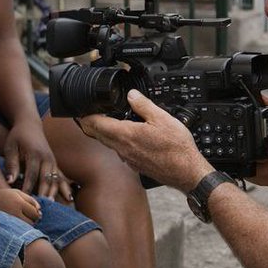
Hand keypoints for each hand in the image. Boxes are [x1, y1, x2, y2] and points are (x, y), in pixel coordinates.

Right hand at [0, 186, 41, 223]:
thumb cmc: (7, 194)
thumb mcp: (19, 193)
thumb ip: (30, 199)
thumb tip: (40, 209)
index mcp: (19, 203)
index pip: (34, 212)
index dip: (38, 213)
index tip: (38, 211)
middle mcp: (15, 212)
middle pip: (31, 221)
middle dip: (35, 219)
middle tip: (35, 216)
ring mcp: (11, 218)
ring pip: (26, 226)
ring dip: (30, 223)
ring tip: (28, 217)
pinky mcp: (8, 222)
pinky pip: (20, 226)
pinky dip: (23, 224)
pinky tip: (22, 219)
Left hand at [2, 120, 73, 199]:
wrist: (30, 124)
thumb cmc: (17, 137)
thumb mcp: (10, 147)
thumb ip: (11, 164)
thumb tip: (10, 181)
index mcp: (34, 154)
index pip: (31, 175)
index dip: (28, 188)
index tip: (24, 199)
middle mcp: (46, 157)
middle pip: (46, 179)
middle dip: (43, 194)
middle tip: (40, 207)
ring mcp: (53, 160)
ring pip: (55, 179)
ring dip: (53, 193)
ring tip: (50, 205)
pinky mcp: (55, 162)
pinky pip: (61, 177)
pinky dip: (64, 187)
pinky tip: (68, 198)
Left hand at [80, 90, 209, 190]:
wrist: (186, 172)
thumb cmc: (177, 149)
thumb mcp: (162, 118)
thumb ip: (144, 105)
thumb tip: (132, 95)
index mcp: (126, 135)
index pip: (96, 125)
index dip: (86, 116)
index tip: (81, 110)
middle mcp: (123, 149)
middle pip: (98, 135)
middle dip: (89, 124)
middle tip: (85, 115)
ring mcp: (128, 158)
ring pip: (108, 144)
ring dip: (101, 133)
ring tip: (101, 122)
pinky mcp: (135, 164)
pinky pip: (119, 151)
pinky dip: (115, 141)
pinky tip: (123, 137)